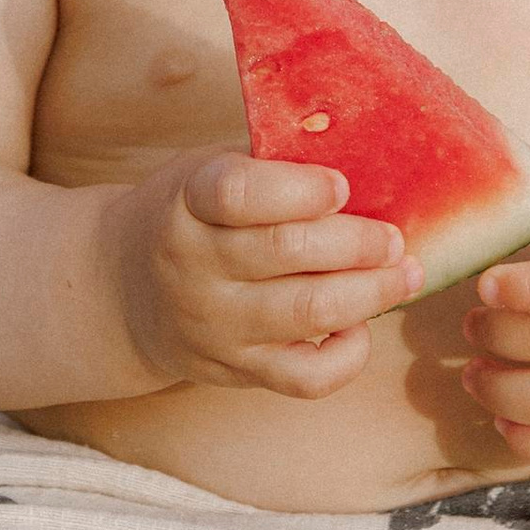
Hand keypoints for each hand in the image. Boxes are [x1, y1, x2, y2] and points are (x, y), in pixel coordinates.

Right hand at [110, 152, 422, 398]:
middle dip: (359, 242)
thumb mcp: (207, 171)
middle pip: (289, 251)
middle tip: (394, 237)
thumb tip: (364, 151)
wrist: (124, 290)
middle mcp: (194, 265)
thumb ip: (268, 163)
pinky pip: (307, 378)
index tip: (341, 185)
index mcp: (188, 201)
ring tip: (405, 274)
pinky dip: (349, 355)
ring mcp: (215, 324)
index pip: (238, 193)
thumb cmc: (191, 216)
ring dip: (372, 291)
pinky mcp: (236, 370)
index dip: (301, 189)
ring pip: (309, 312)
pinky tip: (360, 325)